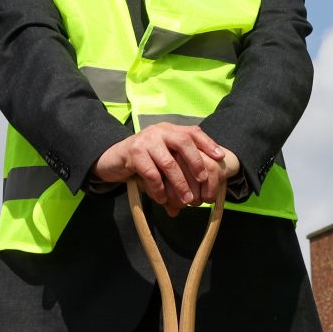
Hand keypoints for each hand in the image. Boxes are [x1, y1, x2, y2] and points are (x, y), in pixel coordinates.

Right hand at [93, 121, 228, 213]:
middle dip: (196, 162)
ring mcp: (145, 141)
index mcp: (169, 130)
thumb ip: (179, 168)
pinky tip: (162, 199)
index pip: (193, 132)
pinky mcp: (133, 153)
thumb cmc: (143, 162)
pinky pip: (151, 174)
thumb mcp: (162, 159)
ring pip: (169, 163)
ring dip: (179, 183)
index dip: (208, 143)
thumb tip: (199, 191)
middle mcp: (159, 131)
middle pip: (184, 142)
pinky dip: (159, 189)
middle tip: (203, 180)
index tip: (220, 157)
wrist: (112, 160)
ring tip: (186, 200)